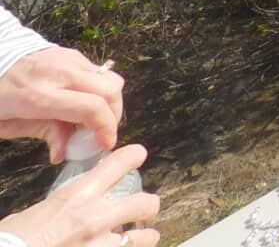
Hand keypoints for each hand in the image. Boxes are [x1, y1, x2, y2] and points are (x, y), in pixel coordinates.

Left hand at [0, 47, 124, 162]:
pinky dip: (100, 90)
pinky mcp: (73, 54)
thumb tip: (64, 152)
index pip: (91, 108)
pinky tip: (84, 100)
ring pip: (111, 79)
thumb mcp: (8, 124)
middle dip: (114, 116)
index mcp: (39, 97)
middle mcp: (61, 74)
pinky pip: (99, 72)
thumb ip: (43, 133)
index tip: (105, 144)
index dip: (106, 128)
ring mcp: (70, 60)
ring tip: (96, 117)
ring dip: (111, 102)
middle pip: (110, 91)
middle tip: (103, 132)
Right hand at [0, 143, 159, 246]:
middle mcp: (95, 218)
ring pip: (144, 237)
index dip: (134, 156)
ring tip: (142, 237)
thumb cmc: (14, 240)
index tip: (139, 156)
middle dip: (148, 205)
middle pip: (145, 202)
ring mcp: (101, 245)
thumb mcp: (34, 213)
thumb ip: (58, 206)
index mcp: (77, 196)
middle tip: (145, 209)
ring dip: (145, 237)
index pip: (119, 164)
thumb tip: (61, 209)